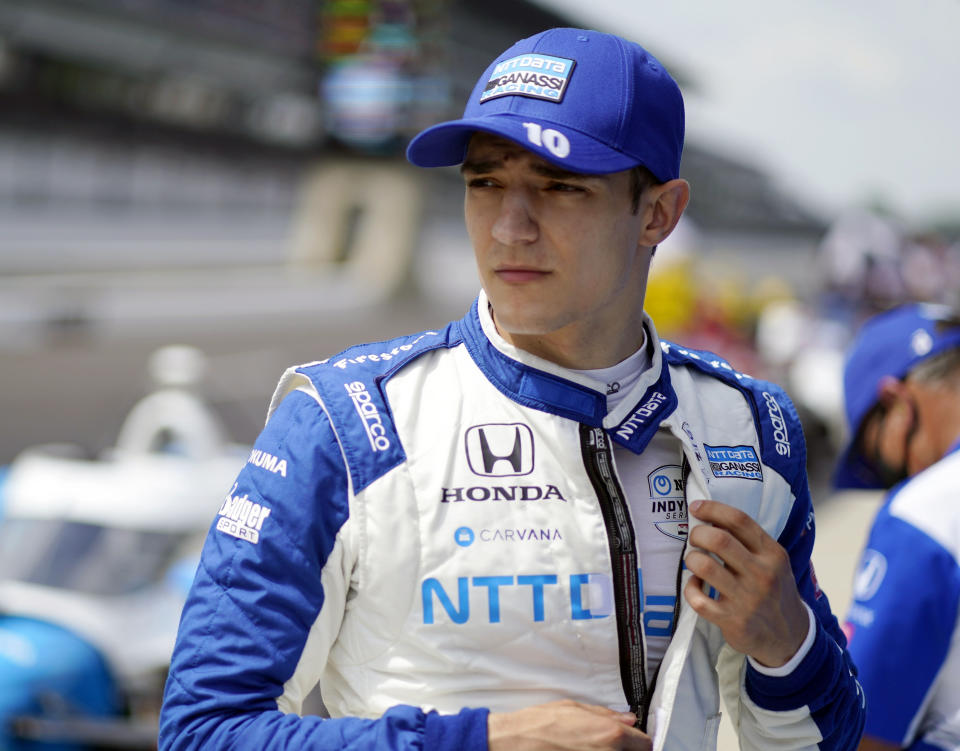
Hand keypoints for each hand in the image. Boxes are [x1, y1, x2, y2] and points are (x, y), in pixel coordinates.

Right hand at [487, 700, 651, 750]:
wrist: (516, 743)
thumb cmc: (541, 723)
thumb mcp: (575, 708)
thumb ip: (606, 715)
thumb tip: (628, 719)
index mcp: (610, 735)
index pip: (645, 744)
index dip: (638, 742)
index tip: (631, 741)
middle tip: (609, 745)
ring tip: (592, 749)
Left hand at [684, 499, 808, 667]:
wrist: (789, 636)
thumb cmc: (773, 590)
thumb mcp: (773, 562)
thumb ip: (748, 542)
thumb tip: (710, 519)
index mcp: (772, 554)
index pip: (739, 520)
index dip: (712, 509)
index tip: (696, 507)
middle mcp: (762, 574)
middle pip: (718, 539)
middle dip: (698, 534)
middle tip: (695, 539)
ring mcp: (747, 599)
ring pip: (704, 567)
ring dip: (692, 559)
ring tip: (694, 562)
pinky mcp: (733, 621)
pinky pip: (698, 599)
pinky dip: (690, 589)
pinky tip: (695, 586)